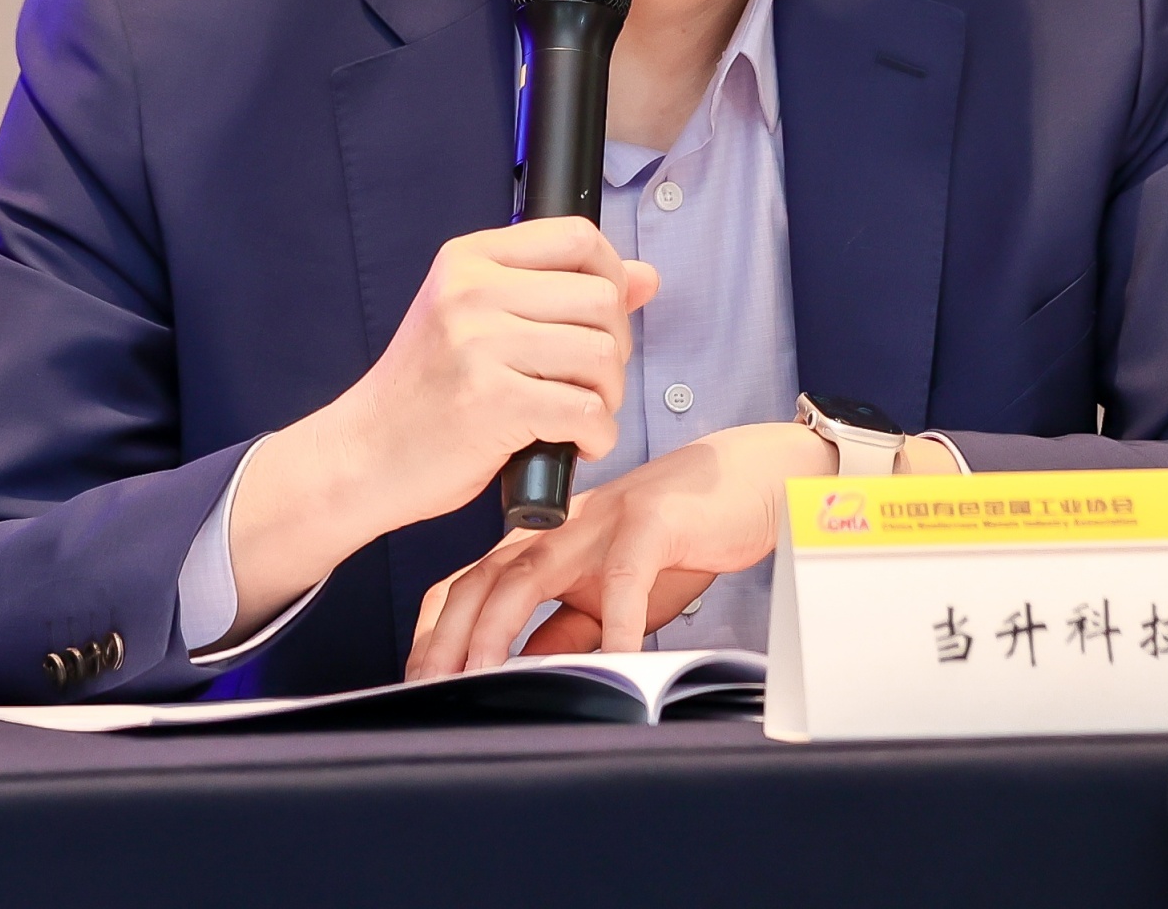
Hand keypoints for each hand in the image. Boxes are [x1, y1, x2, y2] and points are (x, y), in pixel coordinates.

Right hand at [218, 219, 658, 644]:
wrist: (363, 455)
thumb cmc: (426, 392)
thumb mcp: (480, 322)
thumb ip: (559, 292)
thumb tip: (645, 275)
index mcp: (469, 259)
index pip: (578, 236)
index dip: (611, 278)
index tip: (601, 321)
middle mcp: (472, 291)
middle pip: (601, 299)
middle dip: (616, 350)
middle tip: (590, 383)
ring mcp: (478, 345)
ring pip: (601, 355)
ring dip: (608, 398)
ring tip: (580, 416)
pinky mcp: (490, 402)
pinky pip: (586, 411)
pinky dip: (596, 437)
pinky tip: (574, 446)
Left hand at [408, 421, 829, 676]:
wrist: (748, 483)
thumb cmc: (680, 540)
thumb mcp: (613, 595)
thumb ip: (567, 629)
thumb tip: (521, 669)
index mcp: (546, 543)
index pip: (472, 581)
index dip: (438, 627)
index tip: (419, 674)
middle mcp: (560, 528)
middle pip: (485, 579)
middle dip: (450, 636)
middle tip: (429, 684)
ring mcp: (600, 522)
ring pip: (530, 573)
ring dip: (501, 629)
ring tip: (483, 675)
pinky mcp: (649, 522)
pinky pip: (622, 577)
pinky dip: (613, 623)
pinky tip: (612, 662)